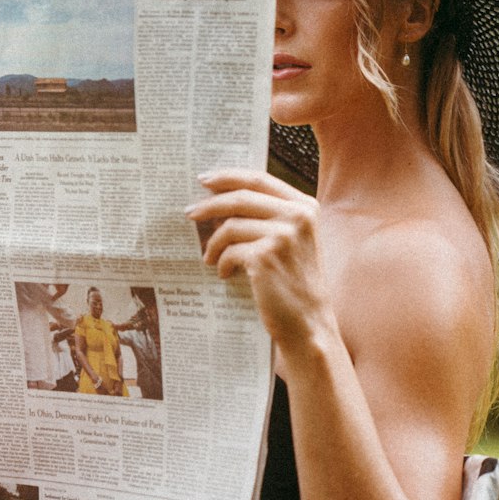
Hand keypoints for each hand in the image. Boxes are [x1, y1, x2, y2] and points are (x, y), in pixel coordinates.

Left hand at [186, 170, 335, 350]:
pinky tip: (224, 274)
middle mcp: (297, 216)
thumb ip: (270, 216)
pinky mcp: (266, 256)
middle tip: (189, 212)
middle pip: (240, 197)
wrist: (309, 323)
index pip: (259, 178)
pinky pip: (229, 250)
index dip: (228, 176)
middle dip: (210, 204)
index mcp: (305, 206)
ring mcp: (283, 235)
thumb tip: (222, 200)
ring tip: (209, 256)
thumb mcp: (293, 241)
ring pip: (231, 225)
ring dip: (214, 242)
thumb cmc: (295, 284)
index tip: (205, 179)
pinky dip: (221, 262)